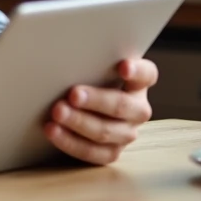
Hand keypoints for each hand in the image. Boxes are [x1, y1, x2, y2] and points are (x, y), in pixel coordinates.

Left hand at [42, 58, 157, 165]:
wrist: (81, 105)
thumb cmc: (87, 76)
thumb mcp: (93, 66)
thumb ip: (90, 60)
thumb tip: (63, 48)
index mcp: (138, 83)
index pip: (146, 74)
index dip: (137, 70)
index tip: (123, 67)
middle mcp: (137, 109)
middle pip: (122, 106)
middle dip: (96, 100)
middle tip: (73, 94)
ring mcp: (127, 132)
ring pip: (106, 132)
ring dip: (80, 123)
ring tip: (57, 113)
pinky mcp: (111, 152)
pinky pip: (93, 152)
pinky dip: (71, 142)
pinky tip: (53, 131)